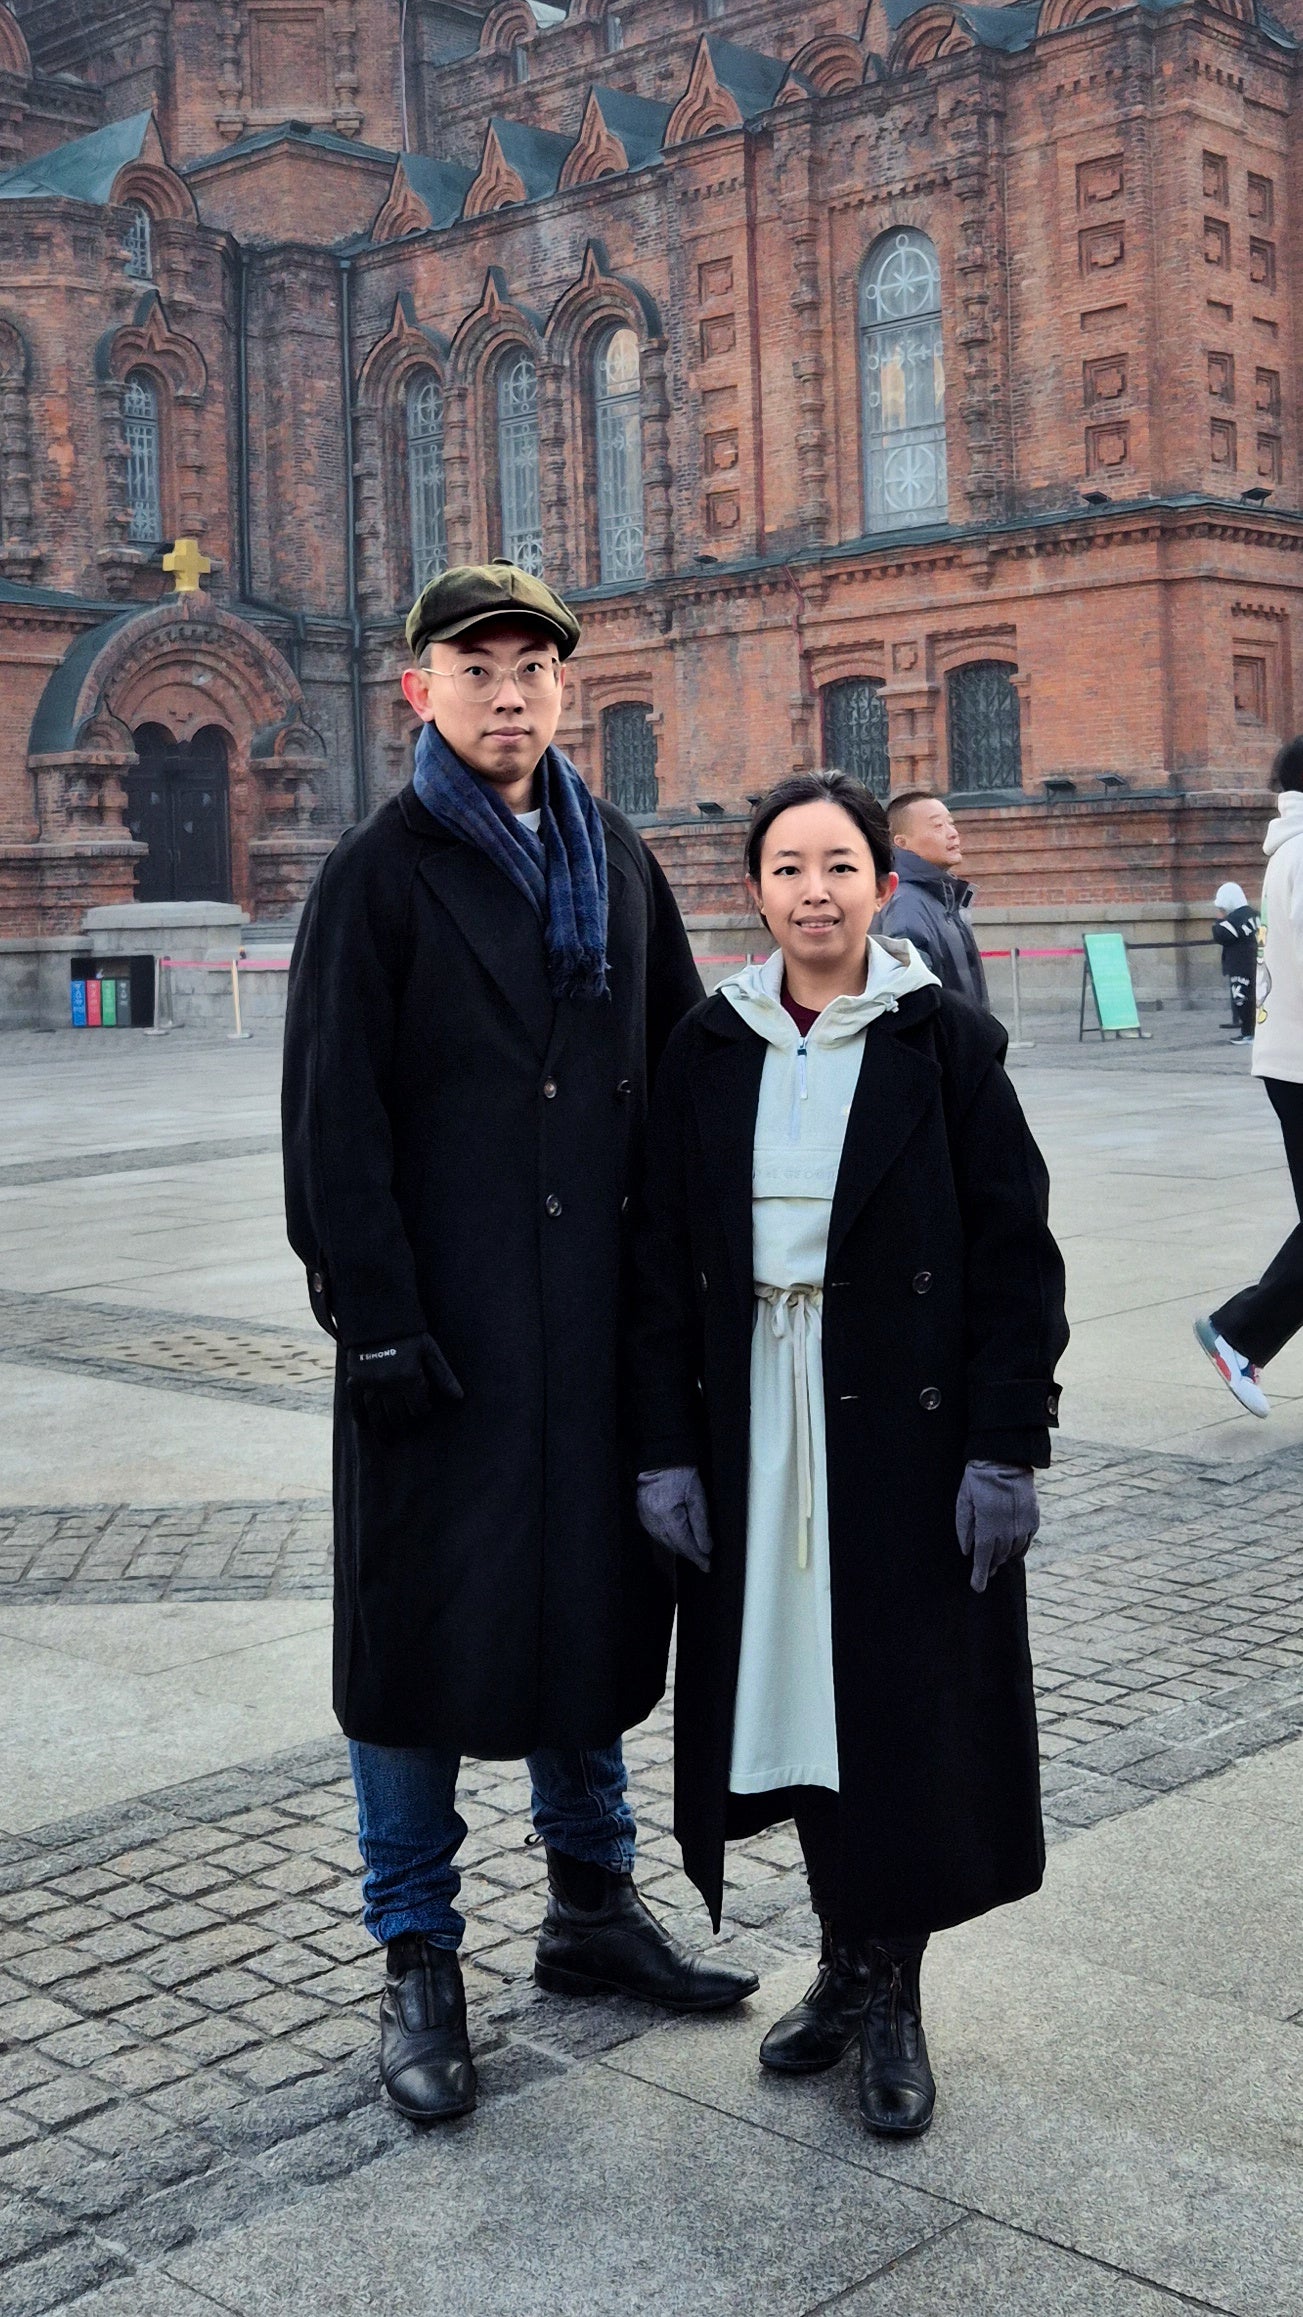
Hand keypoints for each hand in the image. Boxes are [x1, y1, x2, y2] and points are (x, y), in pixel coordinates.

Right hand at [346, 1333, 462, 1440]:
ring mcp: (370, 1383)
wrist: (379, 1317)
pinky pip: (356, 1403)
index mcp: (410, 1377)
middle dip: (404, 1424)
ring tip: (388, 1440)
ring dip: (383, 1429)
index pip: (418, 1407)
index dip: (422, 1410)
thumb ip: (444, 1376)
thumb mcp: (430, 1351)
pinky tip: (365, 1426)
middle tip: (406, 1428)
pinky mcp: (355, 1379)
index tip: (423, 1409)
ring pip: (377, 1414)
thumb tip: (459, 1398)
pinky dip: (359, 1416)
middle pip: (398, 1415)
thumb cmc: (410, 1335)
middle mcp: (389, 1384)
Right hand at [636, 1467, 712, 1572]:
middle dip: (689, 1553)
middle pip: (673, 1545)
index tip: (707, 1566)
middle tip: (703, 1559)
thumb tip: (706, 1548)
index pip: (684, 1544)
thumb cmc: (681, 1473)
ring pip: (663, 1541)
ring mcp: (644, 1516)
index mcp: (667, 1515)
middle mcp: (653, 1519)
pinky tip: (676, 1537)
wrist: (662, 1458)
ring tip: (692, 1550)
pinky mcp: (641, 1512)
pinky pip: (655, 1532)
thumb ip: (701, 1524)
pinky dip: (667, 1538)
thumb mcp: (697, 1497)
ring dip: (678, 1547)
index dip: (697, 1557)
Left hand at [956, 1460, 1038, 1594]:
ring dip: (1003, 1556)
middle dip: (990, 1565)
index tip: (977, 1588)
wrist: (1006, 1459)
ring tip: (996, 1557)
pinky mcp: (1034, 1519)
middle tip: (984, 1570)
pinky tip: (1011, 1546)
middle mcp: (1008, 1531)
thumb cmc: (978, 1479)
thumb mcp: (964, 1501)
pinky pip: (1026, 1542)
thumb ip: (964, 1528)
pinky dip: (1018, 1547)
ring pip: (1013, 1552)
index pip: (983, 1559)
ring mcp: (1023, 1526)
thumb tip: (967, 1551)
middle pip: (998, 1557)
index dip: (979, 1575)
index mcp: (988, 1527)